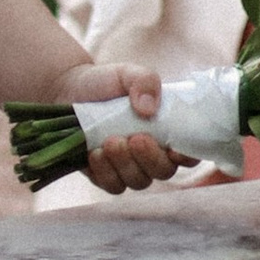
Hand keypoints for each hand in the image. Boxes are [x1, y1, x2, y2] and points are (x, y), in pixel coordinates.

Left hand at [57, 59, 188, 194]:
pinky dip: (105, 172)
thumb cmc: (108, 83)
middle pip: (163, 171)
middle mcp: (152, 154)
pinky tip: (95, 153)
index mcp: (167, 131)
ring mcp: (129, 167)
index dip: (187, 155)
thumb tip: (149, 108)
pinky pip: (112, 185)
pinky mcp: (106, 176)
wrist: (71, 90)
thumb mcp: (128, 73)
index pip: (188, 153)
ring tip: (110, 141)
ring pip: (138, 181)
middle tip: (135, 138)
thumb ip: (145, 81)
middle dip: (150, 158)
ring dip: (125, 164)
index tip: (173, 148)